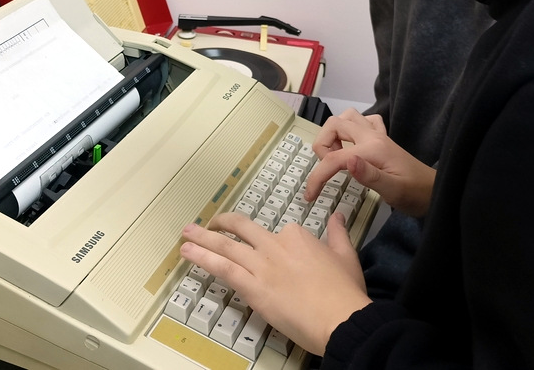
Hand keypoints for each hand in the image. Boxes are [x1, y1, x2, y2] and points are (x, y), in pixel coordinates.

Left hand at [179, 212, 369, 356]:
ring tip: (186, 234)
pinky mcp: (252, 287)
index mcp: (297, 236)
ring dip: (202, 238)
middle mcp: (275, 245)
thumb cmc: (345, 292)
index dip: (270, 242)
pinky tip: (188, 254)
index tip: (267, 250)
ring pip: (225, 246)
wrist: (339, 318)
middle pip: (242, 229)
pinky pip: (222, 268)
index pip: (276, 232)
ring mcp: (261, 265)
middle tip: (208, 224)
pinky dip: (203, 258)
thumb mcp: (346, 255)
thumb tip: (337, 216)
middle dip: (221, 224)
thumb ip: (338, 233)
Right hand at [306, 109, 435, 216]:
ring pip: (347, 117)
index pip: (334, 158)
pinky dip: (352, 130)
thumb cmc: (415, 195)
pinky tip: (354, 147)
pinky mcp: (382, 139)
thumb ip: (370, 176)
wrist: (436, 191)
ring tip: (337, 156)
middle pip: (334, 124)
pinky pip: (363, 122)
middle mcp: (373, 136)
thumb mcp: (393, 191)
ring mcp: (377, 135)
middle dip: (322, 145)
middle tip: (327, 169)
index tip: (310, 196)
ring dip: (334, 133)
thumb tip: (348, 161)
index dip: (317, 177)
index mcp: (372, 150)